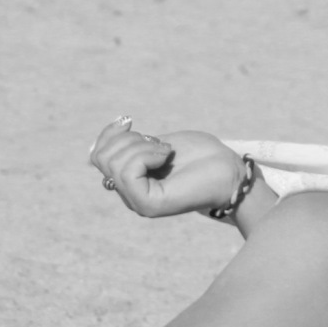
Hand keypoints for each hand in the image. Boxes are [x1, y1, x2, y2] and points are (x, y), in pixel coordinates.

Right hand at [87, 116, 242, 217]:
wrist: (229, 171)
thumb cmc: (201, 155)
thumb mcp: (158, 142)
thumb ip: (132, 145)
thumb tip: (108, 136)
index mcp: (130, 180)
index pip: (97, 155)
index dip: (109, 133)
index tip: (130, 121)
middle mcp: (129, 194)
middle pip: (101, 157)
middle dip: (128, 139)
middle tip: (159, 144)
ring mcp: (137, 202)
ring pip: (114, 163)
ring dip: (141, 145)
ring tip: (166, 151)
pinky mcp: (148, 205)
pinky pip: (127, 171)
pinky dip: (145, 154)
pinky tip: (165, 156)